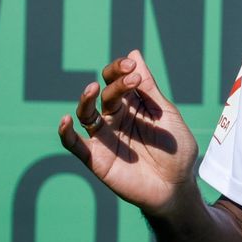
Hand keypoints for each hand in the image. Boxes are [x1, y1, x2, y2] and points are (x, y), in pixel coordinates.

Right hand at [57, 49, 198, 218]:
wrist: (176, 187)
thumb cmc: (176, 151)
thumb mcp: (165, 115)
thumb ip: (148, 89)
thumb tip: (133, 54)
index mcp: (133, 105)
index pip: (119, 80)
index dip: (121, 70)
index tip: (132, 66)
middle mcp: (115, 118)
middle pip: (106, 94)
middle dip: (116, 83)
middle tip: (131, 77)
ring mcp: (104, 137)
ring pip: (86, 114)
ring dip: (86, 100)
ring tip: (92, 89)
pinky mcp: (96, 158)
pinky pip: (75, 145)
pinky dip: (66, 133)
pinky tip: (65, 121)